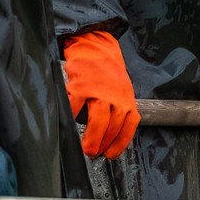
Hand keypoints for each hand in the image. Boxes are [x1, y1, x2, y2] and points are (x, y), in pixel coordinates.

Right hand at [63, 31, 140, 158]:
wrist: (95, 45)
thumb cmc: (107, 71)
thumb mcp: (121, 89)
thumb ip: (118, 109)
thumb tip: (109, 135)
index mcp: (127, 98)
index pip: (129, 126)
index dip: (120, 143)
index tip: (111, 155)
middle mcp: (116, 95)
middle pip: (112, 126)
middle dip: (103, 144)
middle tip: (94, 154)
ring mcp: (98, 90)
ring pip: (98, 120)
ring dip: (92, 138)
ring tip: (86, 148)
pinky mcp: (81, 85)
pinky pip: (76, 107)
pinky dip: (72, 118)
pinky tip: (70, 123)